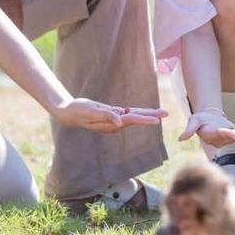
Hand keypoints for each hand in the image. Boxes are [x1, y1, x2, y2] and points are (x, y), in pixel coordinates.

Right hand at [51, 97, 167, 132]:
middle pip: (136, 118)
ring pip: (133, 116)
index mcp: (112, 123)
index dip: (145, 119)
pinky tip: (142, 112)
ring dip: (146, 114)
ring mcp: (113, 120)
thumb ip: (106, 115)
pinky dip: (137, 112)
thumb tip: (120, 122)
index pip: (132, 120)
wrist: (68, 112)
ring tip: (159, 112)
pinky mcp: (110, 116)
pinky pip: (127, 114)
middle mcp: (115, 124)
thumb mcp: (92, 111)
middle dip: (151, 116)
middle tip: (166, 113)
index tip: (158, 120)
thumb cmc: (79, 110)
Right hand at [178, 108, 234, 147]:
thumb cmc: (199, 120)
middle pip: (227, 137)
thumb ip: (189, 130)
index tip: (232, 134)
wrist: (207, 117)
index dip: (224, 134)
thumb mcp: (193, 121)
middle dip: (234, 135)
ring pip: (234, 137)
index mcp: (208, 135)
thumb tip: (180, 139)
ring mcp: (225, 137)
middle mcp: (217, 139)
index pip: (216, 135)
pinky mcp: (231, 134)